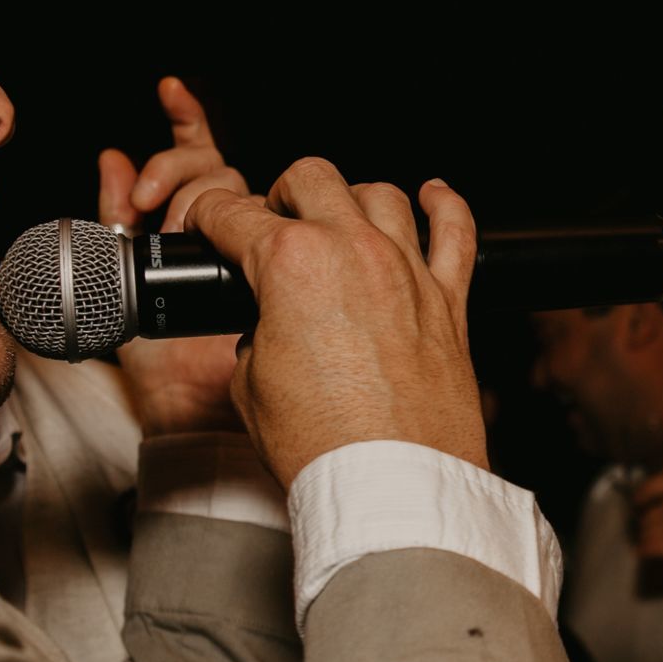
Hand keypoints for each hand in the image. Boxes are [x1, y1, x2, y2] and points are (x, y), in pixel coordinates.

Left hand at [97, 77, 247, 435]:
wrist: (190, 405)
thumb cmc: (160, 361)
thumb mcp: (117, 278)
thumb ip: (115, 218)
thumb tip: (111, 154)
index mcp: (194, 230)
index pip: (200, 161)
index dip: (188, 119)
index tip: (169, 89)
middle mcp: (230, 228)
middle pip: (210, 166)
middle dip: (171, 170)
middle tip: (142, 205)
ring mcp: (255, 243)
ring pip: (231, 181)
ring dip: (188, 183)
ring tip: (161, 218)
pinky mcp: (274, 264)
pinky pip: (268, 214)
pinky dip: (238, 187)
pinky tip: (213, 157)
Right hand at [185, 162, 487, 487]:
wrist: (392, 483)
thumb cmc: (324, 445)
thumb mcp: (251, 386)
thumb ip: (255, 336)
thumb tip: (269, 328)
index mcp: (292, 264)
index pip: (234, 213)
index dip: (208, 215)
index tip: (206, 224)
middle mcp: (354, 252)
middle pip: (311, 178)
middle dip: (281, 194)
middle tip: (271, 222)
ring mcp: (407, 271)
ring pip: (381, 193)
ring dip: (351, 197)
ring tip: (337, 218)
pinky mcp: (449, 300)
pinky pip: (456, 230)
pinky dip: (445, 206)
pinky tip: (433, 196)